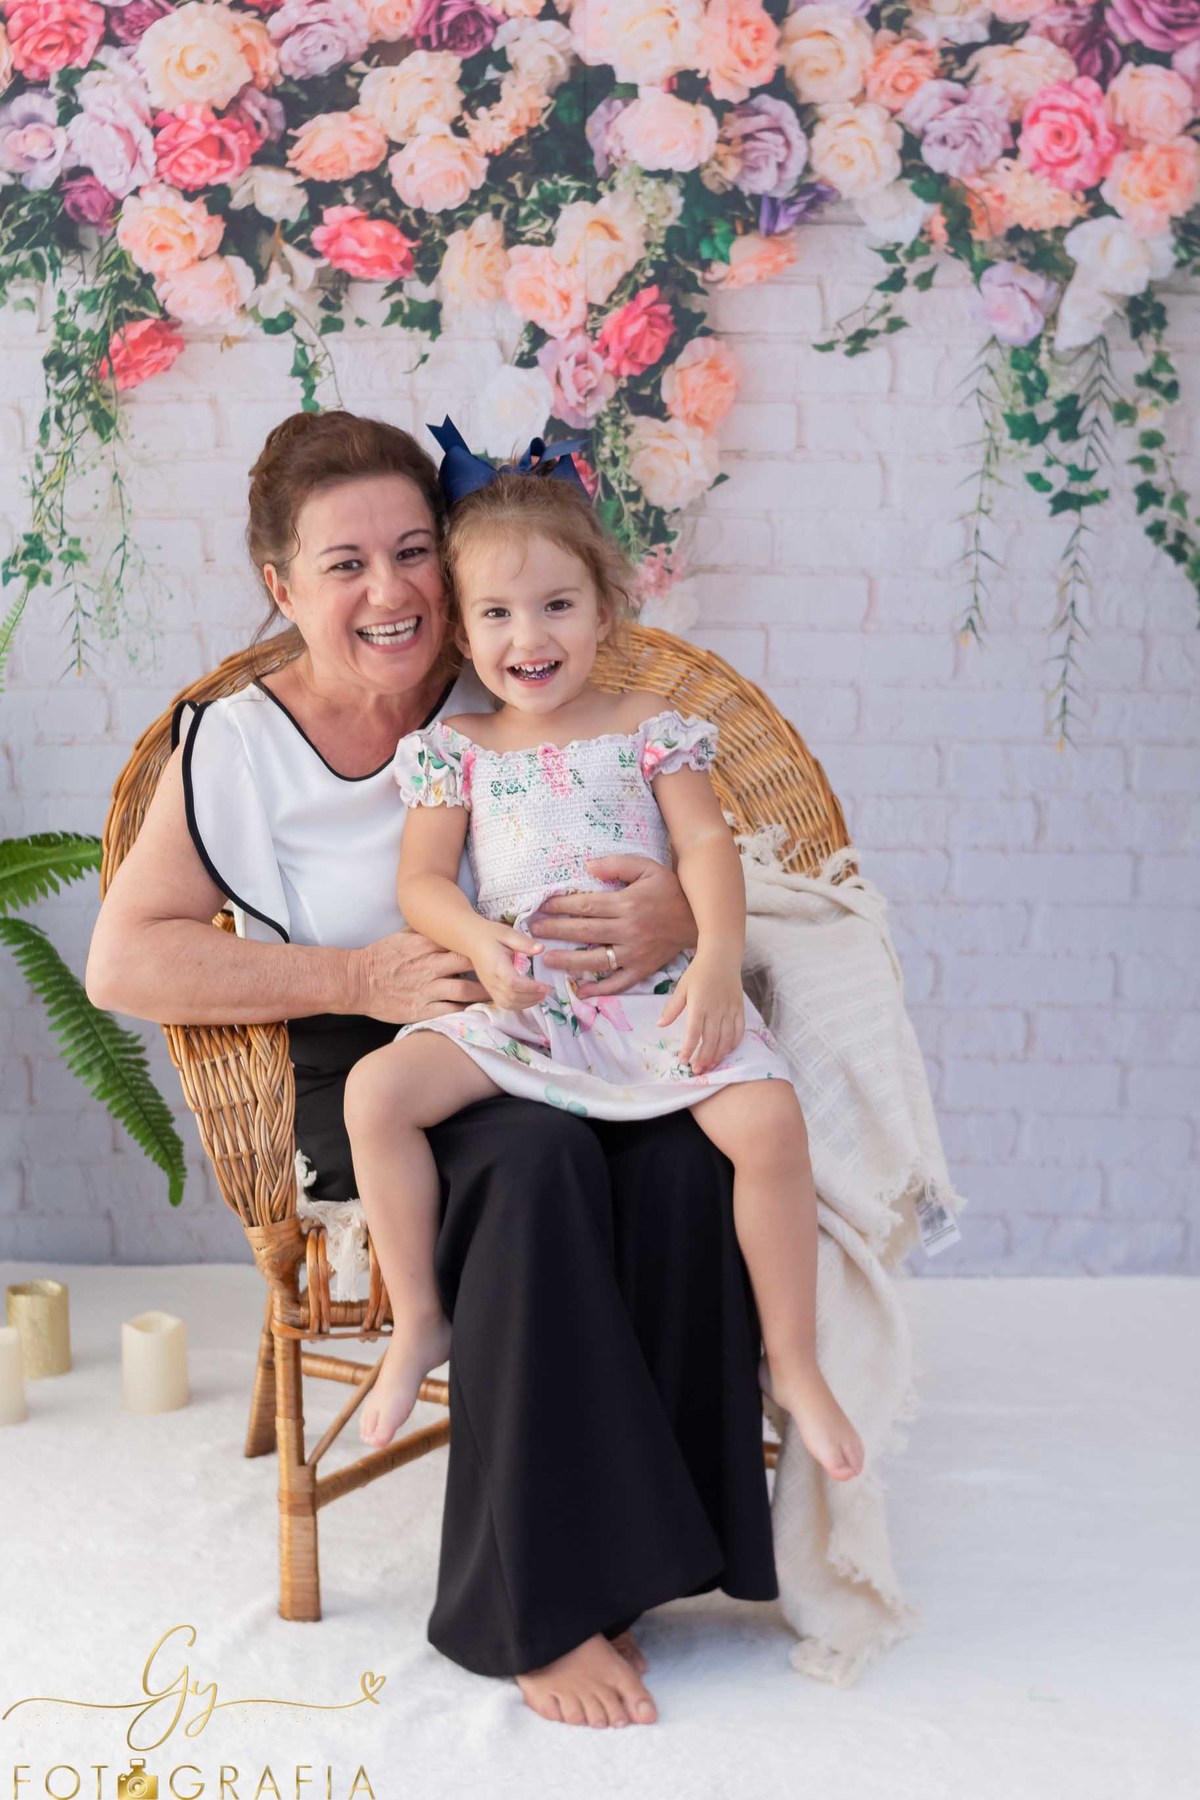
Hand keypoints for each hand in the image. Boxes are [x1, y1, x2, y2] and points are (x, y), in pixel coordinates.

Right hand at [347, 928, 490, 1025]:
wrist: (356, 982)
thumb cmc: (380, 957)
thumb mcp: (403, 936)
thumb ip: (425, 930)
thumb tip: (443, 920)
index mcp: (426, 944)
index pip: (462, 942)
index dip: (482, 946)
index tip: (499, 948)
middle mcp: (430, 965)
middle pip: (469, 963)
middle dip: (491, 967)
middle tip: (509, 972)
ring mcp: (427, 988)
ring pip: (466, 989)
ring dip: (485, 992)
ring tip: (501, 994)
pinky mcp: (422, 1009)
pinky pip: (451, 1010)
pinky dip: (467, 1011)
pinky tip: (481, 1012)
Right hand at [472, 924, 553, 1012]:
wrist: (471, 940)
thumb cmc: (490, 935)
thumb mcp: (507, 933)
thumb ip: (524, 942)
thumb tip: (541, 949)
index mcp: (496, 966)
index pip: (513, 983)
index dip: (530, 988)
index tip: (545, 985)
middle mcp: (491, 980)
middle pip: (512, 997)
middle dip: (532, 997)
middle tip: (548, 990)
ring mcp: (490, 987)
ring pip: (508, 1004)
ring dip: (527, 1003)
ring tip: (541, 995)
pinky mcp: (490, 990)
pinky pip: (504, 1004)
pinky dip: (519, 1005)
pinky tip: (530, 997)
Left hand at [529, 855, 696, 996]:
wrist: (698, 918)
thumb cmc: (669, 889)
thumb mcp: (648, 868)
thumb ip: (618, 864)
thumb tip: (588, 866)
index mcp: (628, 904)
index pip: (587, 906)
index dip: (561, 906)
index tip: (542, 906)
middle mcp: (629, 930)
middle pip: (585, 932)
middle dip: (557, 931)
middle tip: (534, 931)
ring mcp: (635, 953)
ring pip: (596, 960)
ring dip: (569, 961)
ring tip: (547, 959)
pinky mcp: (642, 969)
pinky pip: (618, 982)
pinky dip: (599, 988)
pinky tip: (580, 990)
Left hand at [657, 953, 745, 1074]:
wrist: (722, 956)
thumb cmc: (699, 971)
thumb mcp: (682, 988)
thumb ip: (672, 1008)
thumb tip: (660, 1025)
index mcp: (699, 1004)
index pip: (694, 1032)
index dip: (688, 1049)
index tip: (683, 1061)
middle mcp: (716, 1009)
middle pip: (711, 1040)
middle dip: (704, 1058)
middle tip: (697, 1070)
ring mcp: (730, 1010)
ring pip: (726, 1039)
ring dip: (718, 1055)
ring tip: (710, 1066)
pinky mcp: (740, 1009)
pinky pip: (739, 1031)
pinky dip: (733, 1044)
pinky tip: (726, 1052)